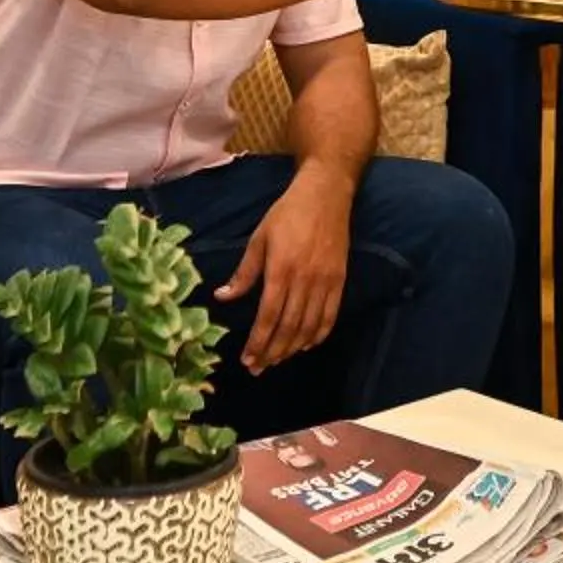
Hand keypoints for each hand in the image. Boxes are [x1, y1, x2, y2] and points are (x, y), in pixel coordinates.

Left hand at [214, 166, 352, 373]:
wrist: (326, 194)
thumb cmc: (287, 214)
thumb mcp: (259, 238)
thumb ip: (244, 272)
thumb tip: (222, 297)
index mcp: (281, 269)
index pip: (269, 316)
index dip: (258, 341)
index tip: (248, 359)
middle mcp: (305, 280)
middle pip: (289, 327)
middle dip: (273, 351)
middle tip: (259, 368)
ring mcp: (325, 281)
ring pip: (309, 326)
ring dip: (293, 348)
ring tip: (278, 359)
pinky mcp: (340, 280)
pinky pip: (330, 315)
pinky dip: (318, 334)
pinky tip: (306, 345)